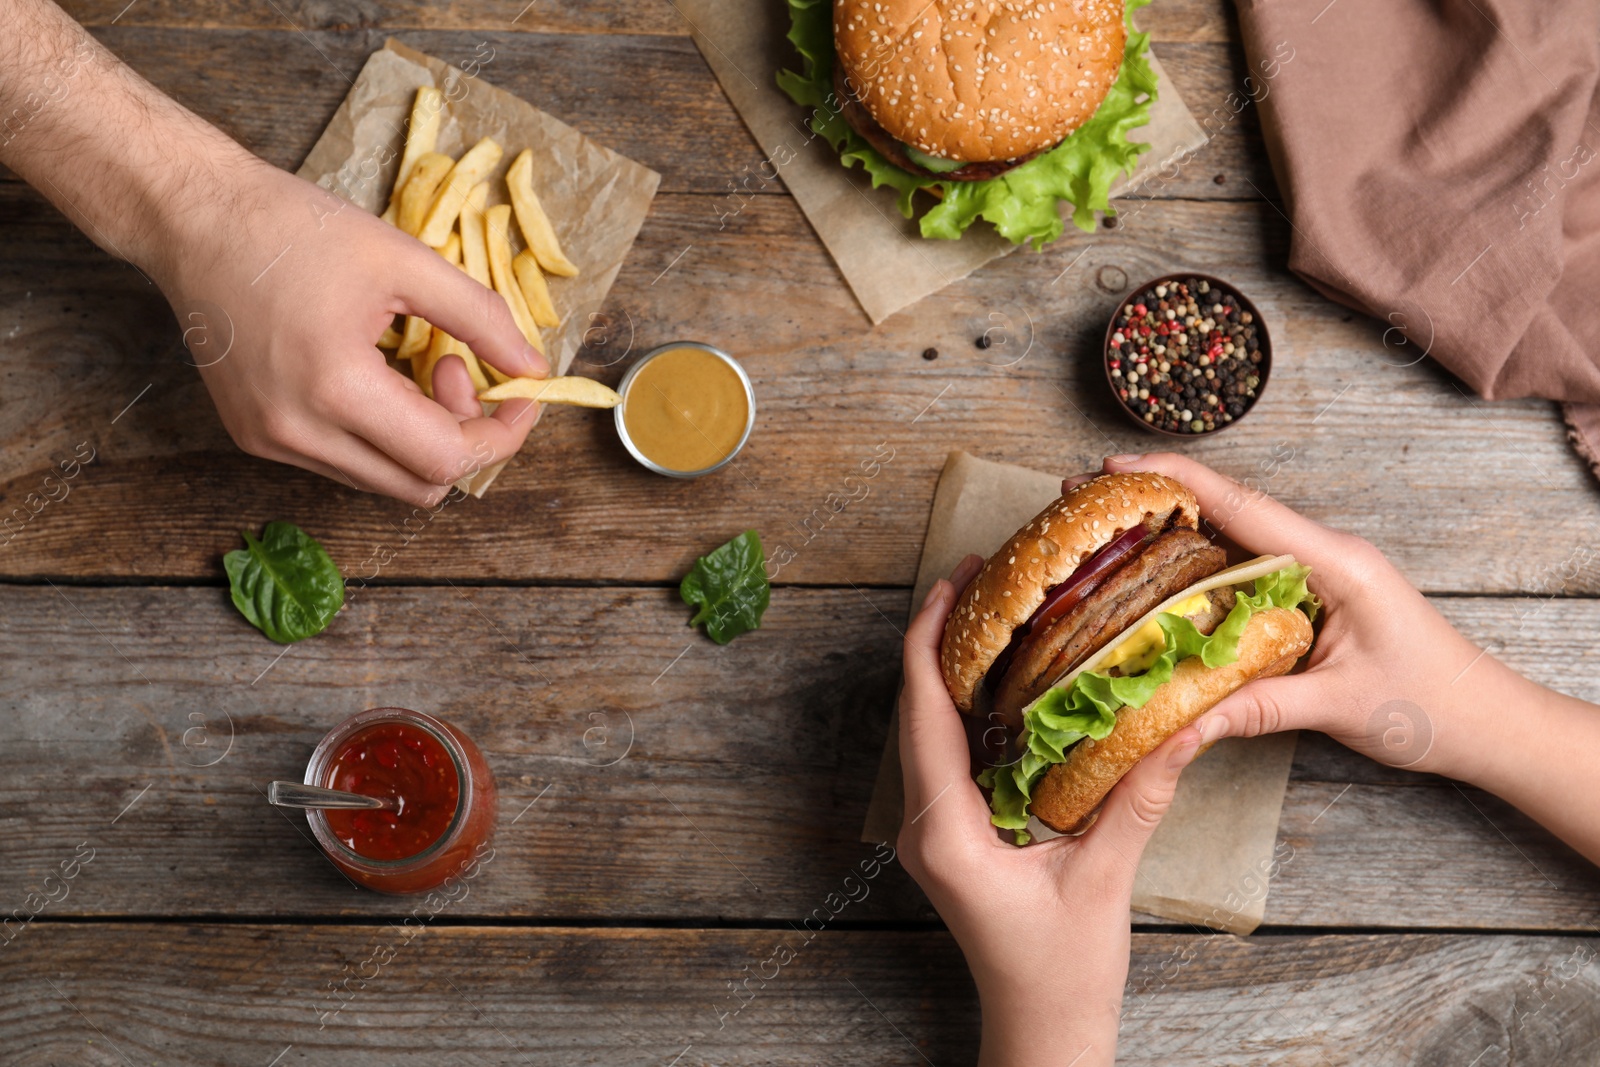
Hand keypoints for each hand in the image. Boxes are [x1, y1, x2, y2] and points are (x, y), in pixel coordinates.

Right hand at [146, 139, 547, 505]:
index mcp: (335, 390)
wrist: (194, 219)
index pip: (445, 458)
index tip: (519, 393)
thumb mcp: (405, 260)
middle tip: (456, 368)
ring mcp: (270, 442)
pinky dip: (381, 435)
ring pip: (384, 482)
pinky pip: (344, 463)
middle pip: (420, 487)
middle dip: (463, 438)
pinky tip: (377, 376)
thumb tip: (533, 369)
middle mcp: (297, 432)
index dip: (500, 435)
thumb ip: (481, 319)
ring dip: (422, 438)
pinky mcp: (255, 436)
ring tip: (414, 365)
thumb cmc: (295, 228)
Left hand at [897, 555, 1201, 1066]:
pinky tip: (1002, 680)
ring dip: (951, 668)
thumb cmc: (1063, 973)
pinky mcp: (947, 835)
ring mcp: (929, 830)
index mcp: (944, 830)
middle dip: (941, 636)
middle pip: (916, 707)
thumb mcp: (1105, 878)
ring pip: (926, 727)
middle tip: (982, 577)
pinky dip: (965, 708)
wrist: (1040, 1029)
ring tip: (992, 612)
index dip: (933, 635)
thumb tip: (1187, 723)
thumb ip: (1140, 796)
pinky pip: (945, 754)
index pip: (924, 709)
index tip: (958, 580)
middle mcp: (921, 824)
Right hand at [1072, 453, 1526, 782]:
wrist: (1489, 723)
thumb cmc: (1432, 707)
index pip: (1243, 508)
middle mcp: (1323, 554)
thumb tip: (1181, 725)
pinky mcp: (1313, 595)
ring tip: (1105, 534)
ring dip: (1171, 531)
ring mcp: (1318, 571)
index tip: (1115, 470)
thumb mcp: (1340, 707)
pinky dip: (1197, 567)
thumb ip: (1258, 707)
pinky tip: (1157, 580)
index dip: (1175, 482)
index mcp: (1335, 561)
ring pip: (1232, 538)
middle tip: (1084, 502)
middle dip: (1156, 499)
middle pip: (1228, 511)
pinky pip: (1245, 569)